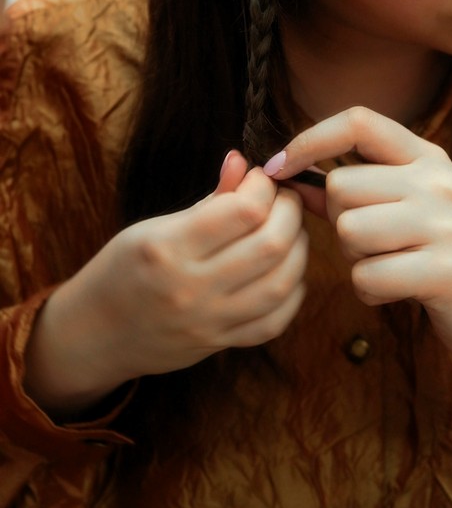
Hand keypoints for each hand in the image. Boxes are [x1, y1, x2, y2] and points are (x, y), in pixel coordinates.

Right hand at [24, 155, 307, 414]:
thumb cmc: (123, 268)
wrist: (96, 332)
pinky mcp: (220, 344)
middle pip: (270, 245)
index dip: (263, 187)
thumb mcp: (154, 226)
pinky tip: (287, 271)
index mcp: (168, 247)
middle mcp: (191, 286)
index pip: (243, 211)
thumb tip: (243, 162)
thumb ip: (208, 199)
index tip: (260, 179)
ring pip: (281, 284)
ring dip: (298, 250)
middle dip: (290, 212)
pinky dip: (292, 292)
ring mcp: (208, 321)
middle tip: (284, 199)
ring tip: (290, 231)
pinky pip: (274, 322)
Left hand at [263, 106, 451, 376]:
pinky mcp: (445, 270)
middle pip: (341, 186)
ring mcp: (444, 224)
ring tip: (387, 264)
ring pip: (348, 230)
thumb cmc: (437, 251)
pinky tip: (395, 290)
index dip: (309, 139)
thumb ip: (348, 190)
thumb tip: (285, 175)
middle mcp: (437, 182)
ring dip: (354, 258)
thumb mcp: (403, 207)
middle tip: (371, 244)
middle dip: (339, 221)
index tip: (278, 166)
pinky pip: (366, 276)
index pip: (358, 121)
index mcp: (426, 157)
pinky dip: (369, 291)